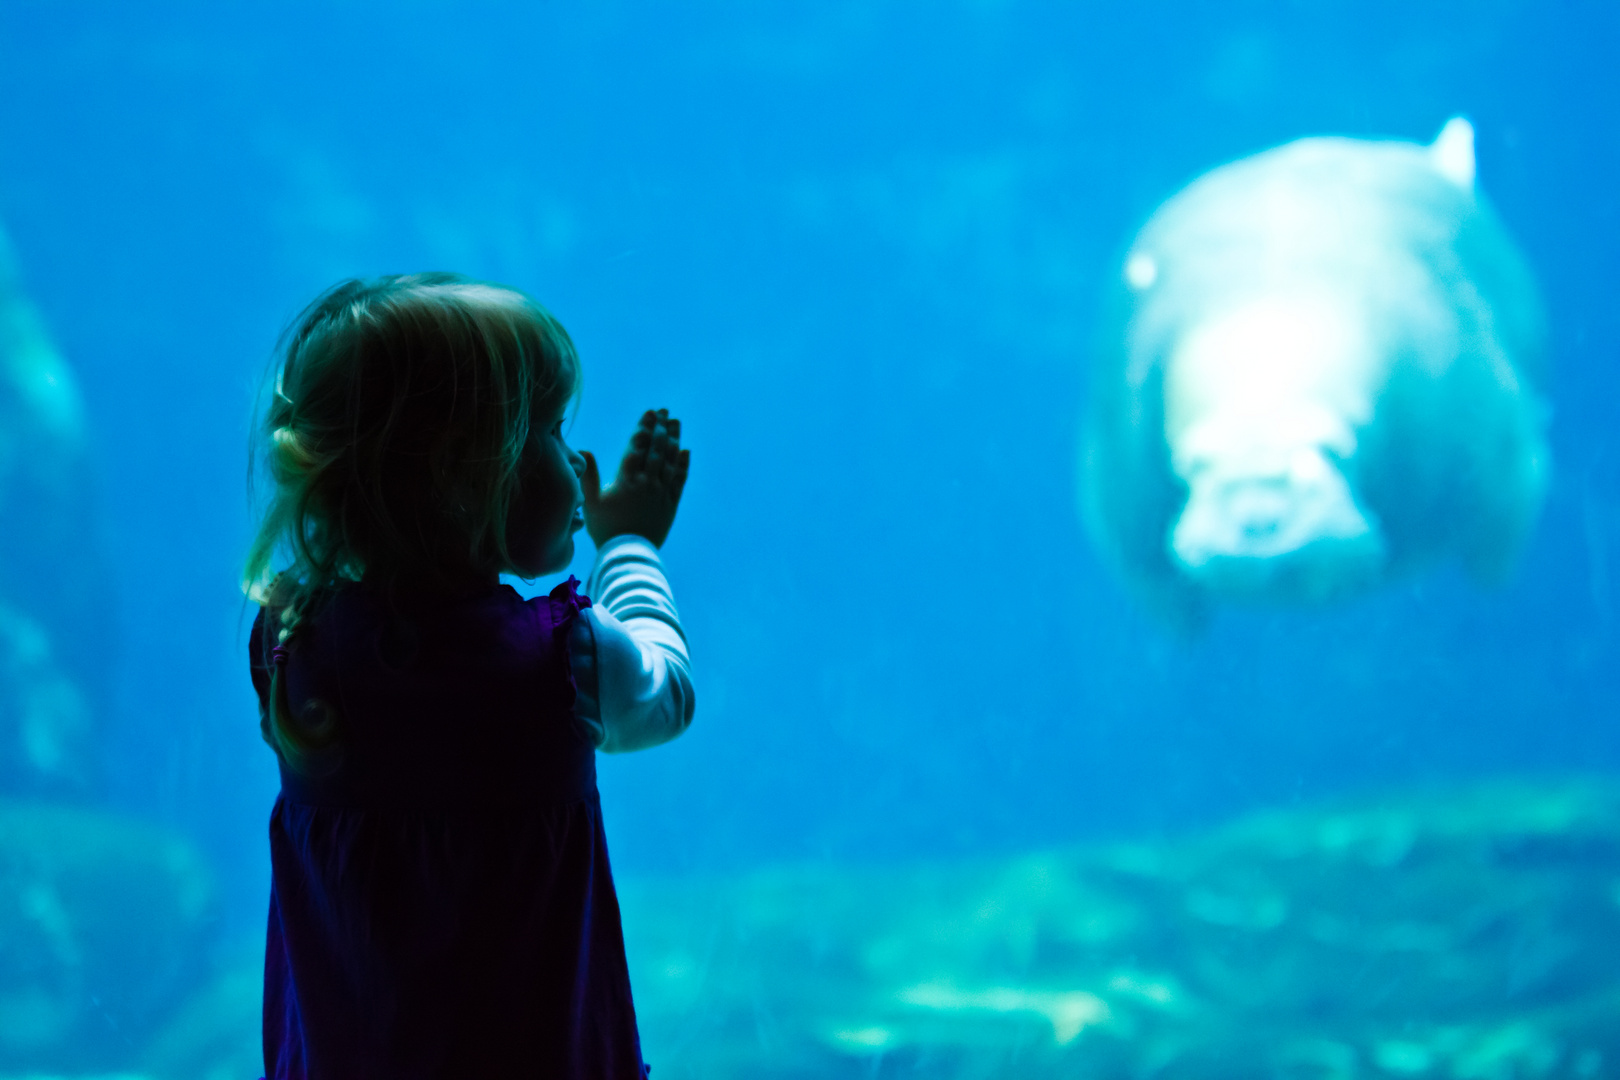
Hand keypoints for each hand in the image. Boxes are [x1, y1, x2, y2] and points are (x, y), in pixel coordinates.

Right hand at [582, 408, 689, 547]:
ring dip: (674, 440)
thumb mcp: (591, 502)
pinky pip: (679, 480)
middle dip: (661, 428)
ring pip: (670, 461)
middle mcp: (647, 482)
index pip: (638, 447)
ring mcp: (661, 493)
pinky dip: (683, 465)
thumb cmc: (606, 529)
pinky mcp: (671, 504)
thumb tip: (586, 449)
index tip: (650, 412)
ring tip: (676, 422)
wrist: (628, 553)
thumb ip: (589, 475)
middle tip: (665, 411)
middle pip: (657, 449)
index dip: (645, 428)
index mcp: (627, 480)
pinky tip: (685, 451)